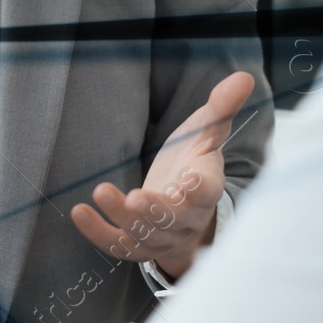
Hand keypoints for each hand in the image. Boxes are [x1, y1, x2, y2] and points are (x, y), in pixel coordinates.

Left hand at [71, 70, 253, 278]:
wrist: (186, 207)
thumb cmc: (194, 163)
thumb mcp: (206, 133)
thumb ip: (221, 108)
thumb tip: (244, 77)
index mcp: (207, 190)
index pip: (207, 193)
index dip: (199, 189)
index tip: (189, 179)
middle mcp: (187, 219)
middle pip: (173, 220)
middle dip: (154, 210)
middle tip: (135, 197)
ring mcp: (163, 237)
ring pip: (144, 234)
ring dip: (122, 216)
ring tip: (102, 192)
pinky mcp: (138, 245)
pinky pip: (117, 244)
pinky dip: (97, 231)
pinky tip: (79, 211)